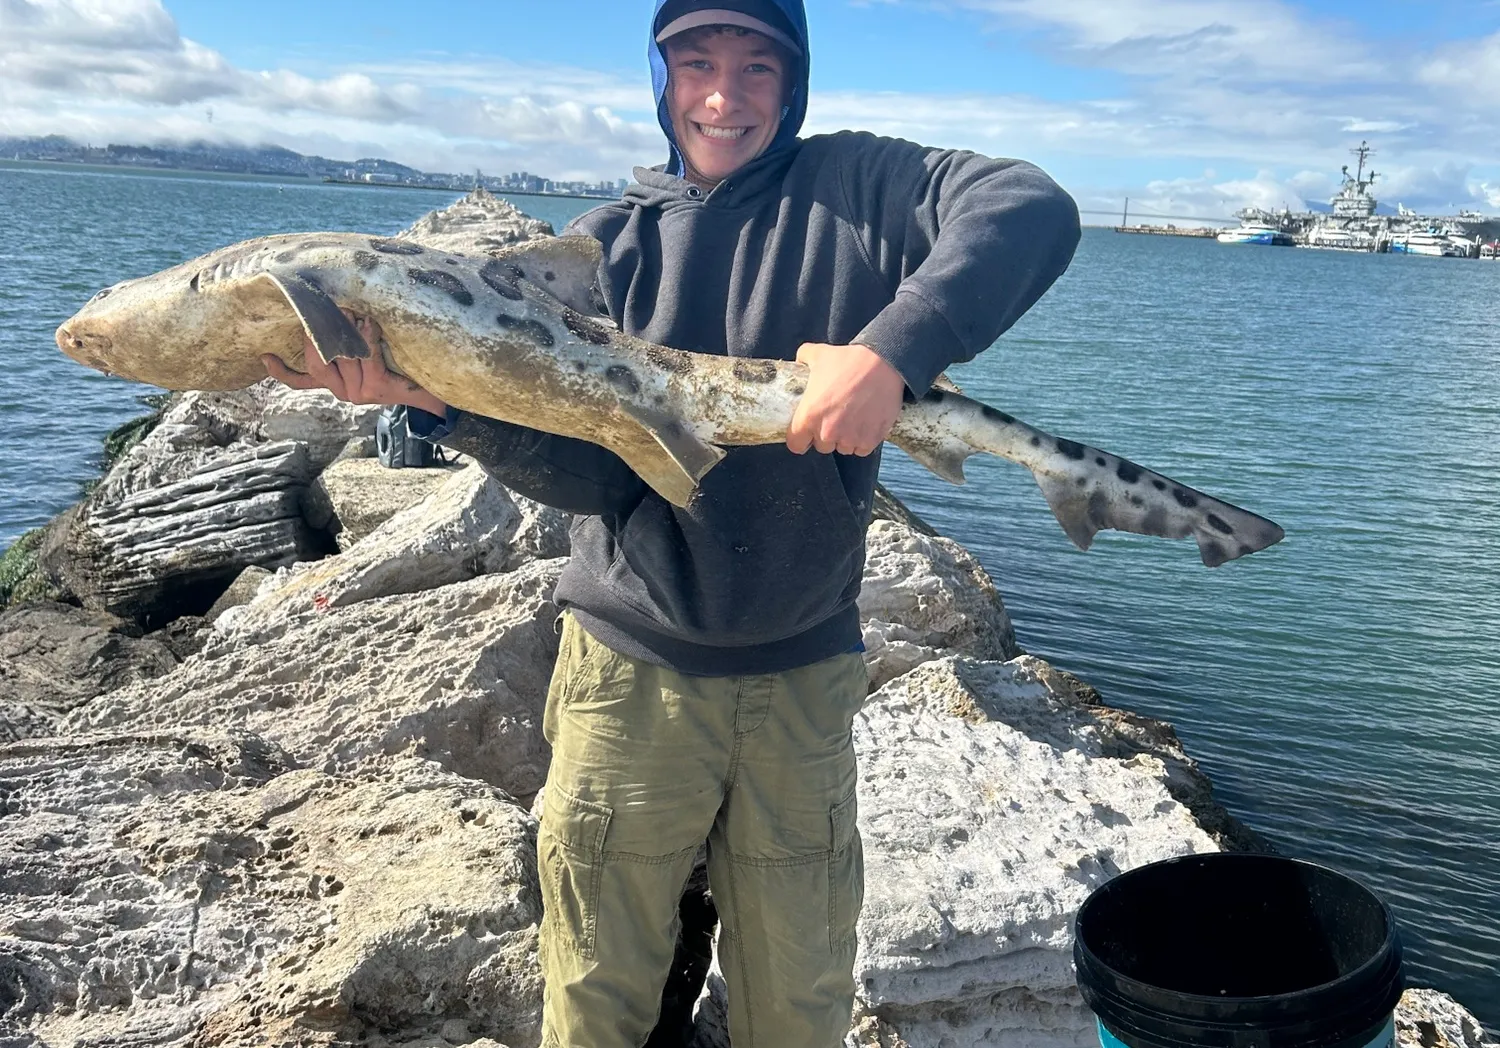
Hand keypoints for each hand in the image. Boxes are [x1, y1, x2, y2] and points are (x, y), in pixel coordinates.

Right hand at [261, 313, 447, 415]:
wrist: (430, 393)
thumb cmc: (396, 369)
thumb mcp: (364, 360)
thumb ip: (341, 347)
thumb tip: (322, 315)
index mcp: (336, 387)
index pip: (301, 381)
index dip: (282, 372)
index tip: (265, 356)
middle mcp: (343, 393)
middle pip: (316, 363)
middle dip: (319, 335)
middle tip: (327, 308)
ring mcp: (358, 394)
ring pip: (342, 356)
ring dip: (348, 329)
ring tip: (353, 308)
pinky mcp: (376, 389)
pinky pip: (366, 357)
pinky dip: (367, 337)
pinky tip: (369, 322)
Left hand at [785, 343, 904, 455]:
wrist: (884, 363)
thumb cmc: (849, 360)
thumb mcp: (818, 354)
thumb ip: (802, 358)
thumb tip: (799, 361)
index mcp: (808, 415)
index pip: (796, 444)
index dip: (800, 439)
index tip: (806, 433)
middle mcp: (827, 431)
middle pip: (821, 446)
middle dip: (825, 435)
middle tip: (834, 417)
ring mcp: (850, 438)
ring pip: (842, 448)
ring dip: (845, 438)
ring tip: (852, 418)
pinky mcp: (870, 440)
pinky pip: (861, 449)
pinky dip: (863, 440)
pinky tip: (865, 424)